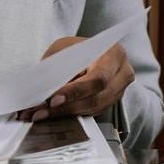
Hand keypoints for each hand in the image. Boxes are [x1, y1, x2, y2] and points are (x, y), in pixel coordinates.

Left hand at [19, 37, 134, 121]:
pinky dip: (70, 115)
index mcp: (114, 55)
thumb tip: (42, 88)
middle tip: (42, 111)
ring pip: (93, 109)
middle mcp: (121, 74)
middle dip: (66, 107)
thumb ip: (57, 66)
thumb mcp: (64, 48)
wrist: (89, 51)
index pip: (97, 78)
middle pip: (96, 98)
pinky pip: (91, 113)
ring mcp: (119, 91)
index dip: (75, 91)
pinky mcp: (110, 102)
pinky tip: (52, 114)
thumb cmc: (77, 48)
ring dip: (65, 114)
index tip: (53, 99)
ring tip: (41, 114)